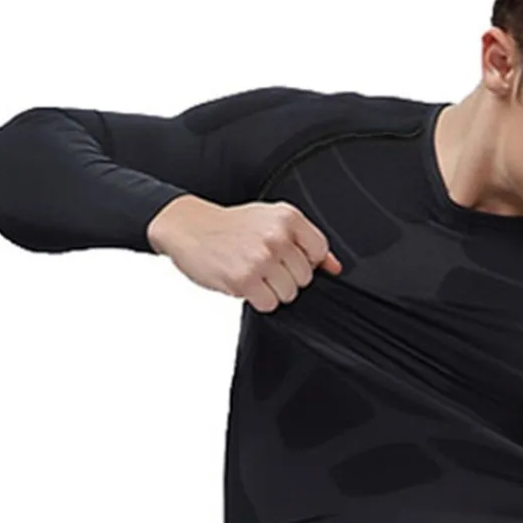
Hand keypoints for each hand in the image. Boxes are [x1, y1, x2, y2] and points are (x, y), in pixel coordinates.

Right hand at [147, 196, 342, 311]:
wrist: (188, 227)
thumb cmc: (230, 226)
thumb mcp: (270, 221)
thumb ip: (304, 242)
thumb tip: (334, 267)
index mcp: (287, 217)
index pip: (319, 252)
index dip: (305, 261)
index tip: (286, 258)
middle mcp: (277, 236)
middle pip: (305, 278)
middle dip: (286, 277)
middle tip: (263, 265)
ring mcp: (261, 258)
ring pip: (289, 294)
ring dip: (271, 291)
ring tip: (253, 273)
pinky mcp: (244, 279)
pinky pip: (269, 304)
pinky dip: (258, 300)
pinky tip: (244, 283)